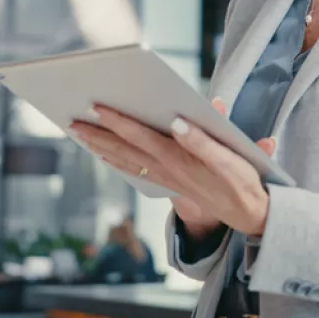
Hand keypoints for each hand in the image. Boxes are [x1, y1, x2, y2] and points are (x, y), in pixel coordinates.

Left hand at [70, 99, 276, 236]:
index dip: (117, 120)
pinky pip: (134, 171)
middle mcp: (165, 169)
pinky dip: (115, 162)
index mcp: (178, 158)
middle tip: (72, 120)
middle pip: (123, 149)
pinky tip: (104, 156)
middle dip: (97, 134)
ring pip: (124, 161)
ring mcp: (164, 178)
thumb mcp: (229, 158)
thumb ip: (203, 140)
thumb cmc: (239, 179)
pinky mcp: (168, 183)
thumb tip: (179, 122)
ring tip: (79, 134)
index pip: (140, 135)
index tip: (97, 106)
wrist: (246, 211)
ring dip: (99, 147)